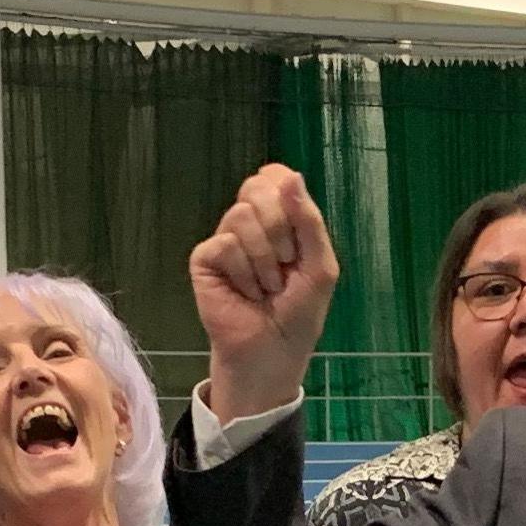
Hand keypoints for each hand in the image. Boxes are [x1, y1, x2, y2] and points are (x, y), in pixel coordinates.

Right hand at [191, 164, 338, 425]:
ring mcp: (225, 238)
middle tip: (286, 263)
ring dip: (264, 260)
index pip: (275, 175)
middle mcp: (249, 221)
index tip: (297, 232)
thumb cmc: (299, 311)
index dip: (286, 196)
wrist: (272, 350)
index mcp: (279, 216)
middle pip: (255, 187)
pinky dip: (244, 273)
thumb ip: (309, 220)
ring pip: (241, 217)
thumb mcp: (320, 265)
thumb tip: (291, 176)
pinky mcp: (205, 258)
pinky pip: (226, 245)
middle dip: (279, 228)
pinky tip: (245, 293)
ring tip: (266, 287)